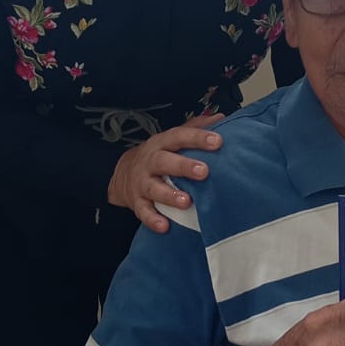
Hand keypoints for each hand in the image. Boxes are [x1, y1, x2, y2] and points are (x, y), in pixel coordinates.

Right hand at [108, 115, 223, 233]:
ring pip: (153, 188)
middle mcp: (150, 161)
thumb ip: (195, 128)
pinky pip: (143, 212)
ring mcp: (142, 183)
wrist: (122, 174)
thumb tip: (221, 118)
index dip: (197, 138)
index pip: (179, 136)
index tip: (217, 141)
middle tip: (204, 171)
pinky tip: (165, 227)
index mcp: (162, 143)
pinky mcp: (137, 202)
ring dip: (169, 195)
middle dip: (183, 166)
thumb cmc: (157, 156)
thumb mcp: (171, 139)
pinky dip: (152, 220)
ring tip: (187, 202)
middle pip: (164, 161)